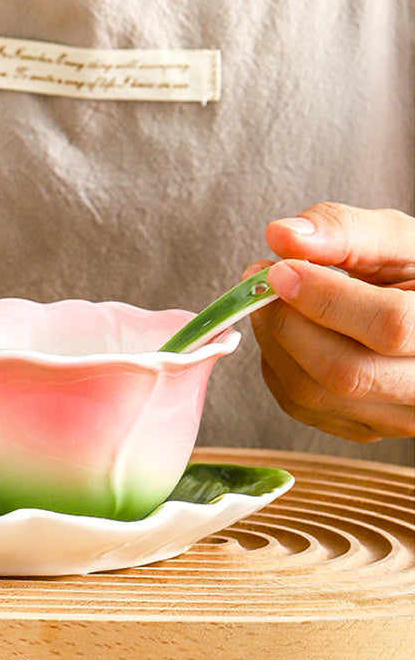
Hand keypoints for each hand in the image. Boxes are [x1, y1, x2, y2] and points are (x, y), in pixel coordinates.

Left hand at [246, 203, 414, 441]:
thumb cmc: (414, 274)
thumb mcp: (400, 241)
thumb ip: (348, 231)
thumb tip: (282, 235)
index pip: (390, 326)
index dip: (325, 298)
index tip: (280, 269)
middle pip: (343, 372)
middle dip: (286, 322)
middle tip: (260, 280)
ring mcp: (394, 418)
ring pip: (311, 394)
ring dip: (273, 341)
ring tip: (269, 299)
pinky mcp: (359, 427)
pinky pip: (297, 404)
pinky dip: (276, 364)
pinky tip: (284, 330)